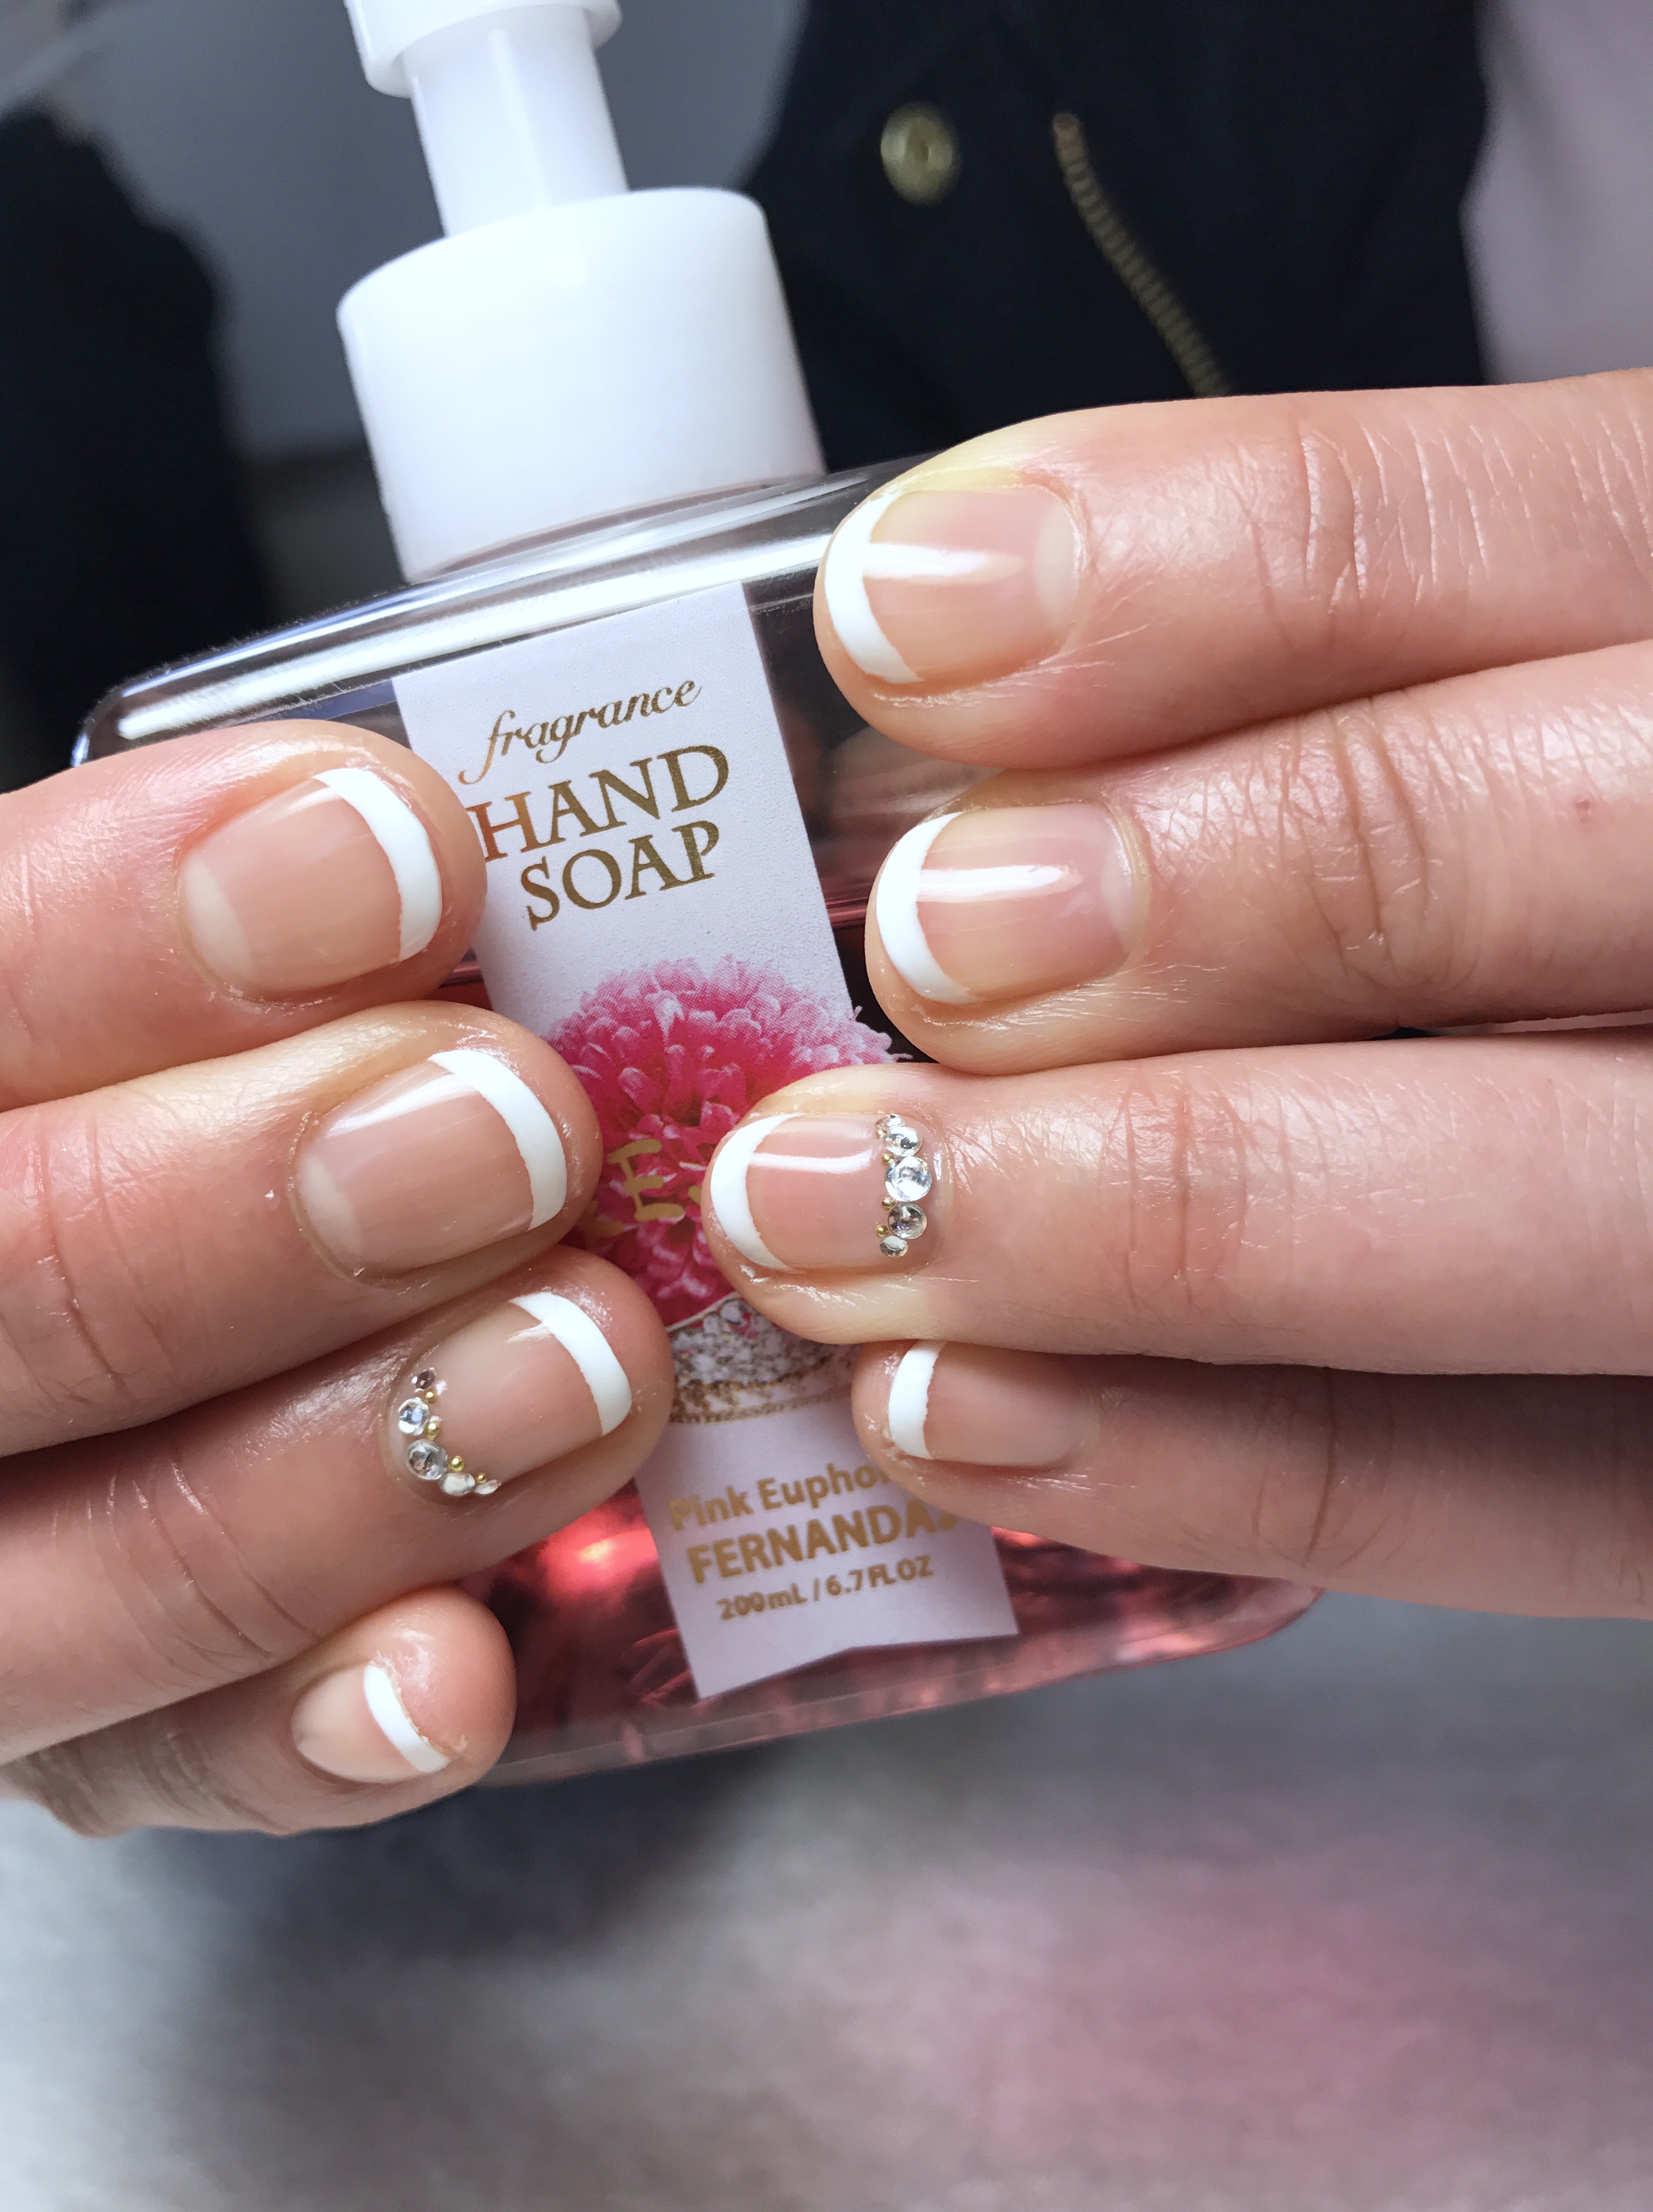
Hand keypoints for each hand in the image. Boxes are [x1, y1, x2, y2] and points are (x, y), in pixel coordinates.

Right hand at [0, 727, 669, 1831]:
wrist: (45, 1289)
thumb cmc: (120, 1098)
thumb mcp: (118, 979)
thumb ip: (202, 941)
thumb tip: (431, 866)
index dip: (123, 930)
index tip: (394, 861)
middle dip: (239, 1207)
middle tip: (514, 1128)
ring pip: (44, 1580)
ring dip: (328, 1471)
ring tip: (582, 1359)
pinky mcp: (35, 1733)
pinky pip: (144, 1773)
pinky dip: (304, 1732)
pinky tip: (457, 1669)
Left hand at [704, 372, 1652, 1619]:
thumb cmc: (1557, 881)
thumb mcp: (1510, 709)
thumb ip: (1308, 690)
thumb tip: (936, 750)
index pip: (1537, 535)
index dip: (1215, 565)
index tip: (906, 622)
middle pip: (1542, 854)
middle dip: (1197, 893)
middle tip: (914, 949)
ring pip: (1531, 1203)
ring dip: (1138, 1220)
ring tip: (831, 1223)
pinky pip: (1508, 1500)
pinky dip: (1215, 1467)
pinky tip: (961, 1417)